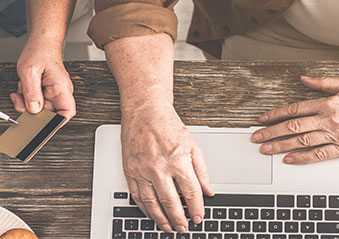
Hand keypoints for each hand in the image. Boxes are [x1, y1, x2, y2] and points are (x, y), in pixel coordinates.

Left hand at [10, 46, 76, 118]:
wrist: (41, 42)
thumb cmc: (39, 52)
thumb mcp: (30, 72)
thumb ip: (31, 92)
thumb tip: (33, 109)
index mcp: (61, 88)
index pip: (67, 113)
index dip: (56, 122)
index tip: (42, 124)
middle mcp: (59, 92)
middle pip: (48, 113)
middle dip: (32, 108)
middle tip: (21, 98)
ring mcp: (53, 92)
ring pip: (39, 107)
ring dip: (27, 100)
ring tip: (24, 86)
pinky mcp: (45, 91)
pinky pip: (35, 100)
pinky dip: (26, 96)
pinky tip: (24, 85)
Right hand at [121, 108, 213, 232]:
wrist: (144, 112)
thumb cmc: (168, 126)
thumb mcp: (193, 145)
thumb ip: (202, 171)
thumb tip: (208, 191)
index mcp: (178, 161)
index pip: (191, 192)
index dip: (197, 208)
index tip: (199, 217)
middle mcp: (159, 167)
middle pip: (171, 202)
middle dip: (179, 219)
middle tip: (184, 228)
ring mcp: (142, 170)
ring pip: (152, 203)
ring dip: (161, 218)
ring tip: (168, 227)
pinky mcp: (130, 170)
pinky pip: (137, 196)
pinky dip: (144, 209)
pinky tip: (151, 214)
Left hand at [251, 76, 338, 163]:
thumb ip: (324, 83)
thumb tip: (303, 79)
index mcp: (329, 102)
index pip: (295, 108)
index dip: (276, 114)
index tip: (262, 119)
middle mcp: (330, 118)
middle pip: (294, 126)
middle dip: (272, 132)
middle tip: (256, 137)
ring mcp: (337, 134)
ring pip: (303, 141)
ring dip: (281, 145)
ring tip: (266, 149)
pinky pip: (320, 154)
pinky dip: (303, 157)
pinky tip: (290, 159)